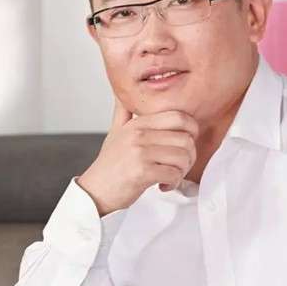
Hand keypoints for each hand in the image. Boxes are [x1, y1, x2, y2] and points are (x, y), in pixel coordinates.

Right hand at [76, 96, 198, 215]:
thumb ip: (123, 111)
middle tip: (180, 165)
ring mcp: (140, 152)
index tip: (186, 143)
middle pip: (186, 138)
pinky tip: (163, 185)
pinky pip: (173, 174)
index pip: (179, 117)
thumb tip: (122, 93)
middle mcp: (139, 134)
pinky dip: (173, 183)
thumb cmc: (109, 164)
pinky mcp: (141, 172)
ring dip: (182, 171)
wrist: (94, 192)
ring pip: (182, 157)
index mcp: (138, 123)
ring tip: (171, 175)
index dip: (192, 130)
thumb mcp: (115, 132)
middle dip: (189, 155)